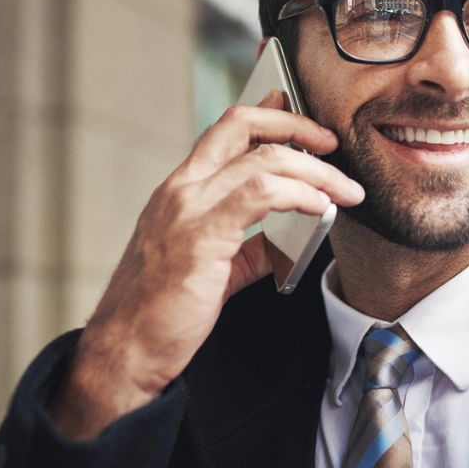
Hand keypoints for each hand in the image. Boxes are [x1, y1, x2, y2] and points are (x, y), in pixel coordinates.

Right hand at [49, 90, 363, 438]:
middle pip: (242, 125)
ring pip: (263, 158)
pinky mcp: (201, 236)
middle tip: (333, 145)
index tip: (306, 122)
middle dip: (297, 125)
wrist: (124, 351)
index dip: (271, 116)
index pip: (226, 131)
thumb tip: (285, 241)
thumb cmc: (160, 314)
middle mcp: (181, 189)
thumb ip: (248, 247)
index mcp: (180, 190)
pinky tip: (321, 208)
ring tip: (344, 190)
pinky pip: (262, 195)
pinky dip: (301, 195)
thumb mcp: (210, 267)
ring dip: (316, 171)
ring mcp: (188, 208)